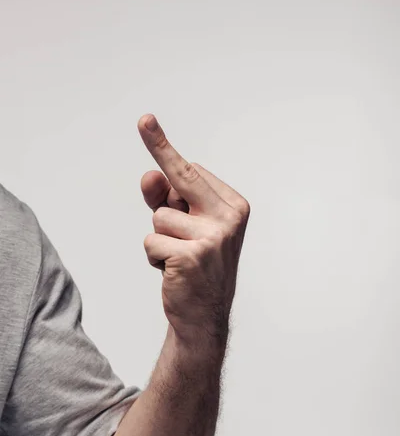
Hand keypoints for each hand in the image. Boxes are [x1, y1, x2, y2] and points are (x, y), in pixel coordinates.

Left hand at [138, 114, 249, 341]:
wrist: (204, 317)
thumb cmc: (194, 265)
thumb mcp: (182, 227)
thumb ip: (167, 199)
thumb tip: (150, 176)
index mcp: (234, 206)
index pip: (192, 171)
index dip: (166, 155)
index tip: (148, 121)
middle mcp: (229, 217)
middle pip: (182, 176)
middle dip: (159, 146)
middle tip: (144, 118)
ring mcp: (213, 236)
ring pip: (159, 217)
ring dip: (160, 239)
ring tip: (179, 258)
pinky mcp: (192, 255)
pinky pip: (151, 242)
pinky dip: (155, 258)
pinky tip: (174, 272)